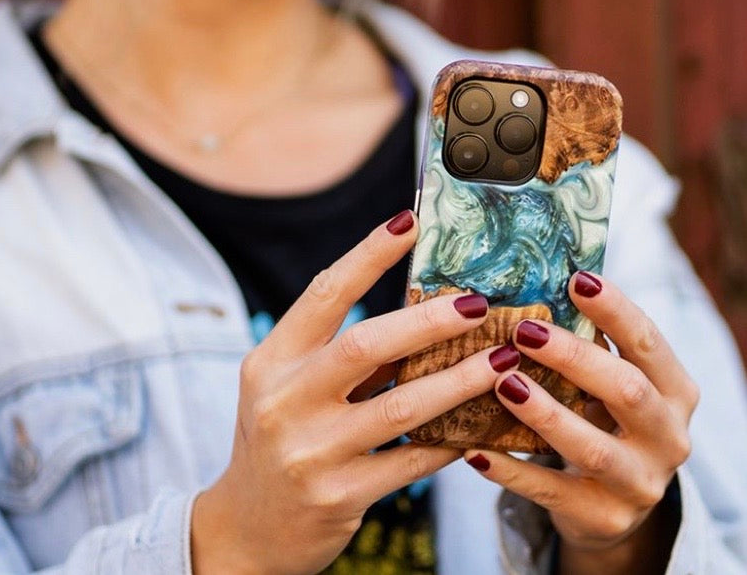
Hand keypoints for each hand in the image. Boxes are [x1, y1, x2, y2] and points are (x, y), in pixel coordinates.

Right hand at [191, 211, 502, 574]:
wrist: (247, 528)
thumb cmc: (276, 441)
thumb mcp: (285, 389)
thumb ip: (334, 354)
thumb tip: (417, 314)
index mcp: (271, 361)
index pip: (324, 294)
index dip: (369, 254)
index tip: (410, 222)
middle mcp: (284, 401)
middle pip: (366, 344)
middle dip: (430, 320)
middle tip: (478, 303)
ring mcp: (310, 452)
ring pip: (401, 406)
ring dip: (460, 380)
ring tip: (503, 361)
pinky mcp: (339, 496)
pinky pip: (411, 461)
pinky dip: (450, 441)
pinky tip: (480, 427)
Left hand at [464, 272, 698, 573]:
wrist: (614, 505)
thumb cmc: (603, 423)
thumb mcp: (610, 387)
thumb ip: (589, 348)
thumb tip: (533, 290)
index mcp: (675, 393)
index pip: (648, 343)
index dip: (616, 310)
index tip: (577, 280)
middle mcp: (668, 437)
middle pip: (627, 390)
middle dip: (573, 357)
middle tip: (523, 330)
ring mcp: (639, 482)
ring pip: (590, 446)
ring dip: (544, 411)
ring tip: (502, 382)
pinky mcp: (602, 517)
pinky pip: (550, 491)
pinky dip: (510, 470)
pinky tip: (474, 451)